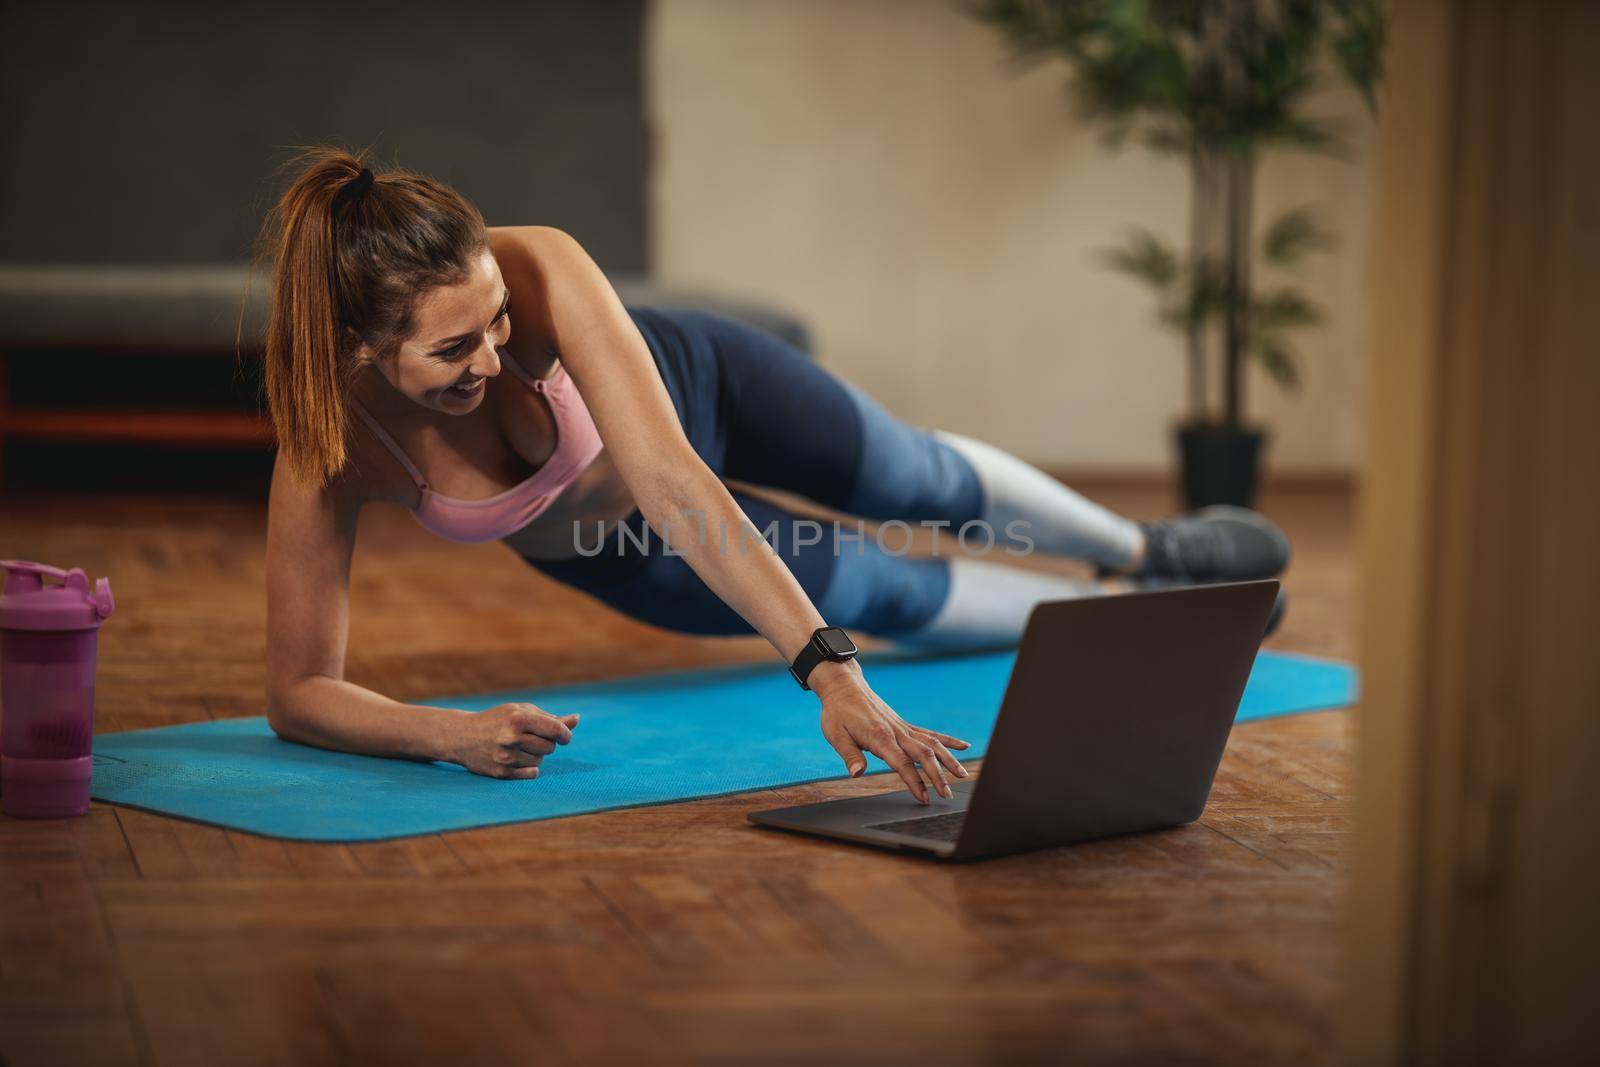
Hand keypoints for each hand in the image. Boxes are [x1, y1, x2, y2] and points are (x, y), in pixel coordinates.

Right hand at [449, 702, 578, 779]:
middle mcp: (511, 738)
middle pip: (550, 747)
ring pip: (540, 761)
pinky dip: (529, 767)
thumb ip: (549, 718)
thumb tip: (577, 719)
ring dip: (535, 755)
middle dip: (546, 743)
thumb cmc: (497, 720)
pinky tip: (515, 759)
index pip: (555, 729)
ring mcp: (506, 757)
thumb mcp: (520, 711)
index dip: (565, 734)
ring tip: (518, 747)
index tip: (565, 736)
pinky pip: (531, 774)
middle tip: (531, 738)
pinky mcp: (501, 773)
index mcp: (518, 719)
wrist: (461, 736)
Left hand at [811, 661, 969, 803]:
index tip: (924, 797)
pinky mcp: (904, 725)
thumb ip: (849, 755)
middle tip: (947, 795)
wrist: (844, 686)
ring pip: (933, 744)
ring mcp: (903, 727)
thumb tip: (857, 773)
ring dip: (949, 760)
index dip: (915, 781)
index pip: (902, 763)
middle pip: (924, 754)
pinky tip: (964, 746)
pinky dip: (948, 740)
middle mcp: (896, 732)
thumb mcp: (836, 734)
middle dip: (938, 776)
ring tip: (963, 775)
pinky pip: (930, 733)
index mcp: (880, 737)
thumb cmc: (837, 712)